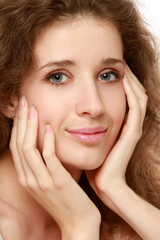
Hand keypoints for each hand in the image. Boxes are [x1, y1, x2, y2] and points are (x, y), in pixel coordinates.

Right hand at [9, 99, 100, 239]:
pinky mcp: (57, 181)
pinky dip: (48, 141)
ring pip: (29, 148)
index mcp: (26, 178)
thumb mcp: (49, 182)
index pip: (16, 147)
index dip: (18, 127)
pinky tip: (50, 128)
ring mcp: (42, 181)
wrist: (78, 223)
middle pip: (19, 144)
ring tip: (34, 109)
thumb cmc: (66, 200)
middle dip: (20, 121)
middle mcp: (29, 179)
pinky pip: (49, 157)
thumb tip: (45, 142)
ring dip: (30, 126)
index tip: (22, 110)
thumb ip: (43, 165)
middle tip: (23, 102)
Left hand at [85, 64, 147, 207]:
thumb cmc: (94, 162)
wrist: (104, 183)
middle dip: (128, 77)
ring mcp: (133, 128)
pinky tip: (123, 79)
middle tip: (119, 62)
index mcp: (121, 125)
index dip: (121, 82)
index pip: (126, 97)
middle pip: (135, 93)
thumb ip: (86, 127)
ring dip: (131, 80)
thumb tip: (72, 114)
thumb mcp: (90, 141)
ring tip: (122, 66)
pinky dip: (131, 92)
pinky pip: (136, 107)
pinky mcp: (133, 133)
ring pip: (138, 97)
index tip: (109, 68)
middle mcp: (130, 124)